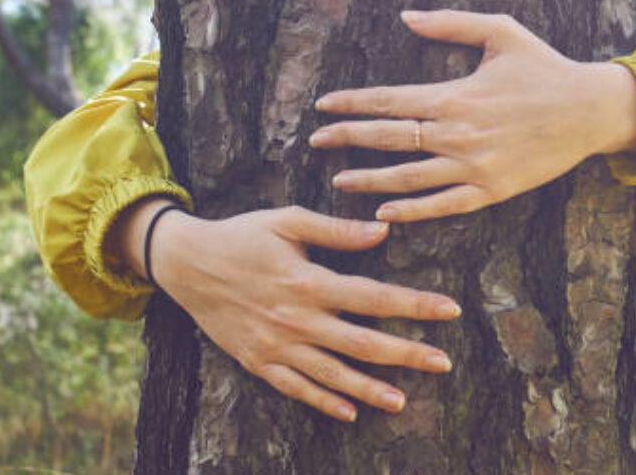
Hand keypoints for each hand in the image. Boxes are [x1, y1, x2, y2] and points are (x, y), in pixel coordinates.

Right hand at [118, 200, 460, 421]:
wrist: (186, 263)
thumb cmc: (242, 235)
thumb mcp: (287, 221)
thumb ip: (336, 230)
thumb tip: (382, 231)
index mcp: (309, 282)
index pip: (374, 297)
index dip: (415, 305)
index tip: (449, 310)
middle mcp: (297, 319)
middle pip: (362, 343)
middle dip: (407, 354)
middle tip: (443, 364)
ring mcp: (277, 345)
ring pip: (332, 374)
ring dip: (370, 389)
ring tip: (403, 401)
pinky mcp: (258, 361)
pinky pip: (295, 388)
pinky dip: (323, 402)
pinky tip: (350, 413)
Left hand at [310, 10, 635, 221]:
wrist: (589, 110)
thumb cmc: (544, 67)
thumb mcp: (501, 31)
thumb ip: (450, 21)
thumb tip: (405, 15)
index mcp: (454, 94)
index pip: (389, 100)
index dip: (352, 104)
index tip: (323, 106)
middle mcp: (457, 133)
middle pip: (389, 139)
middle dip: (347, 139)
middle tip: (317, 142)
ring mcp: (473, 166)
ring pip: (408, 177)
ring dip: (369, 180)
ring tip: (340, 181)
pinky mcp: (491, 190)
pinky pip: (443, 205)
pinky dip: (412, 210)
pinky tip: (386, 213)